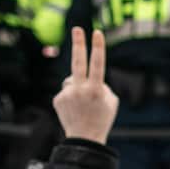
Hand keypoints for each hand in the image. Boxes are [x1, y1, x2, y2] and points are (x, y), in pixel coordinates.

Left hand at [52, 27, 118, 144]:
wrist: (84, 140)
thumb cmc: (102, 119)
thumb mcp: (111, 101)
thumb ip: (101, 85)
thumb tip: (88, 77)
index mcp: (96, 89)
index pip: (98, 63)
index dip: (98, 47)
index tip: (96, 32)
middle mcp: (80, 90)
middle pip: (78, 62)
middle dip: (78, 43)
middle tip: (76, 28)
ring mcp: (67, 94)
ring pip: (72, 80)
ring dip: (77, 86)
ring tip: (82, 104)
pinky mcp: (58, 99)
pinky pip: (65, 90)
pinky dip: (70, 96)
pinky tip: (74, 108)